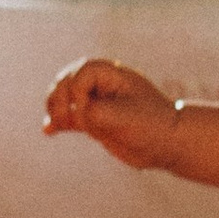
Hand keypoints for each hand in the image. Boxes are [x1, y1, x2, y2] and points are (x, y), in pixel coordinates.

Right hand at [43, 57, 181, 169]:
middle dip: (58, 97)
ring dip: (55, 109)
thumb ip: (97, 112)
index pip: (81, 73)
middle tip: (63, 118)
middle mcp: (102, 85)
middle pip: (67, 80)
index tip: (87, 113)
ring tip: (55, 123)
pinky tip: (48, 131)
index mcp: (113, 74)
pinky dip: (58, 123)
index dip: (76, 91)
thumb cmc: (153, 125)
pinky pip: (70, 117)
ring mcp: (97, 102)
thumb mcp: (125, 117)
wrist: (170, 144)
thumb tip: (76, 116)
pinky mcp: (94, 120)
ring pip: (64, 98)